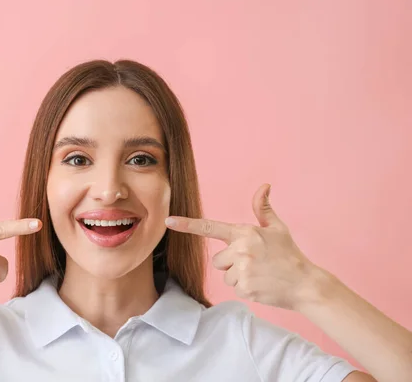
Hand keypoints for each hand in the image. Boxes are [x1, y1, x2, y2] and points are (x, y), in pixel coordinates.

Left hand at [165, 184, 319, 309]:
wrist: (305, 284)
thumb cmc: (289, 254)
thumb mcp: (277, 229)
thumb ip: (263, 208)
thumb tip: (264, 185)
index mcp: (244, 233)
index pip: (210, 228)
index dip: (187, 224)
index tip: (169, 221)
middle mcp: (240, 250)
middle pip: (218, 260)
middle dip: (231, 263)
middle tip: (254, 263)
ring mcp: (242, 270)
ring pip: (225, 275)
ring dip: (238, 276)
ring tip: (259, 274)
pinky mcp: (244, 288)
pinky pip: (234, 288)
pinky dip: (245, 288)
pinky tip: (261, 284)